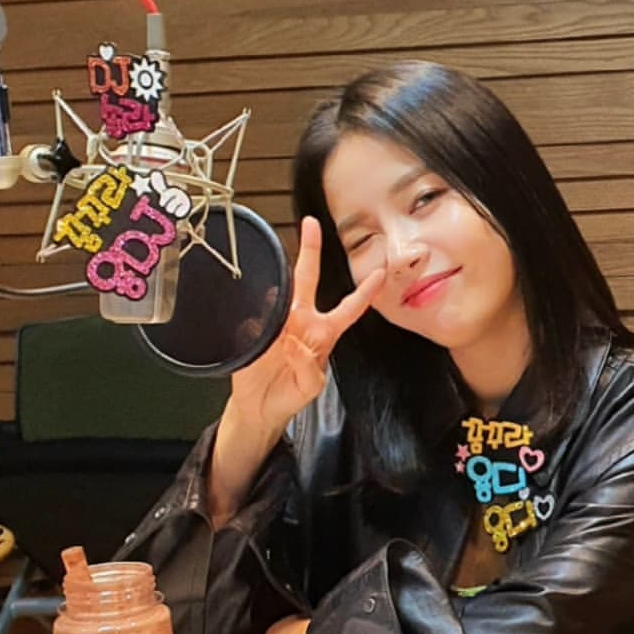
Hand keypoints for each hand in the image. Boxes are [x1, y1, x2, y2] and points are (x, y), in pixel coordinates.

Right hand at [228, 215, 384, 440]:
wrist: (259, 408)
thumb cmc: (290, 395)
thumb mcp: (311, 387)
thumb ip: (309, 368)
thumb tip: (296, 345)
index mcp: (322, 334)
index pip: (349, 308)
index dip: (364, 292)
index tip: (379, 272)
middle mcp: (301, 322)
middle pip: (308, 280)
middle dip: (310, 251)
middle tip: (310, 225)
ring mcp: (277, 323)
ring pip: (280, 293)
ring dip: (277, 294)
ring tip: (276, 323)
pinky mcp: (254, 330)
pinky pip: (256, 317)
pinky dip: (257, 323)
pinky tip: (258, 337)